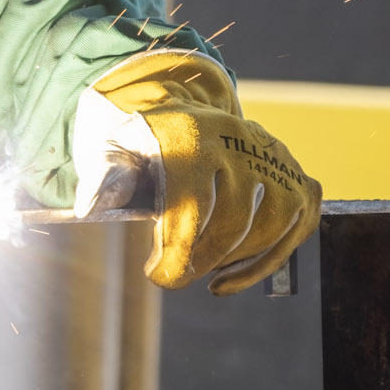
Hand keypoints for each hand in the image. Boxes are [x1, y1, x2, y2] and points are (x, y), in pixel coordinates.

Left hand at [73, 51, 321, 293]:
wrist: (178, 113)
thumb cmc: (141, 145)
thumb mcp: (112, 152)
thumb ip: (104, 178)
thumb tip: (91, 207)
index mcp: (191, 137)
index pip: (192, 208)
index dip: (177, 256)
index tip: (159, 277)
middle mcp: (239, 140)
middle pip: (235, 220)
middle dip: (206, 260)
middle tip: (184, 274)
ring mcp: (272, 156)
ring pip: (273, 223)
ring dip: (243, 262)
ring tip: (212, 277)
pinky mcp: (294, 172)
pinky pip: (298, 222)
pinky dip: (274, 256)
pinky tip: (241, 273)